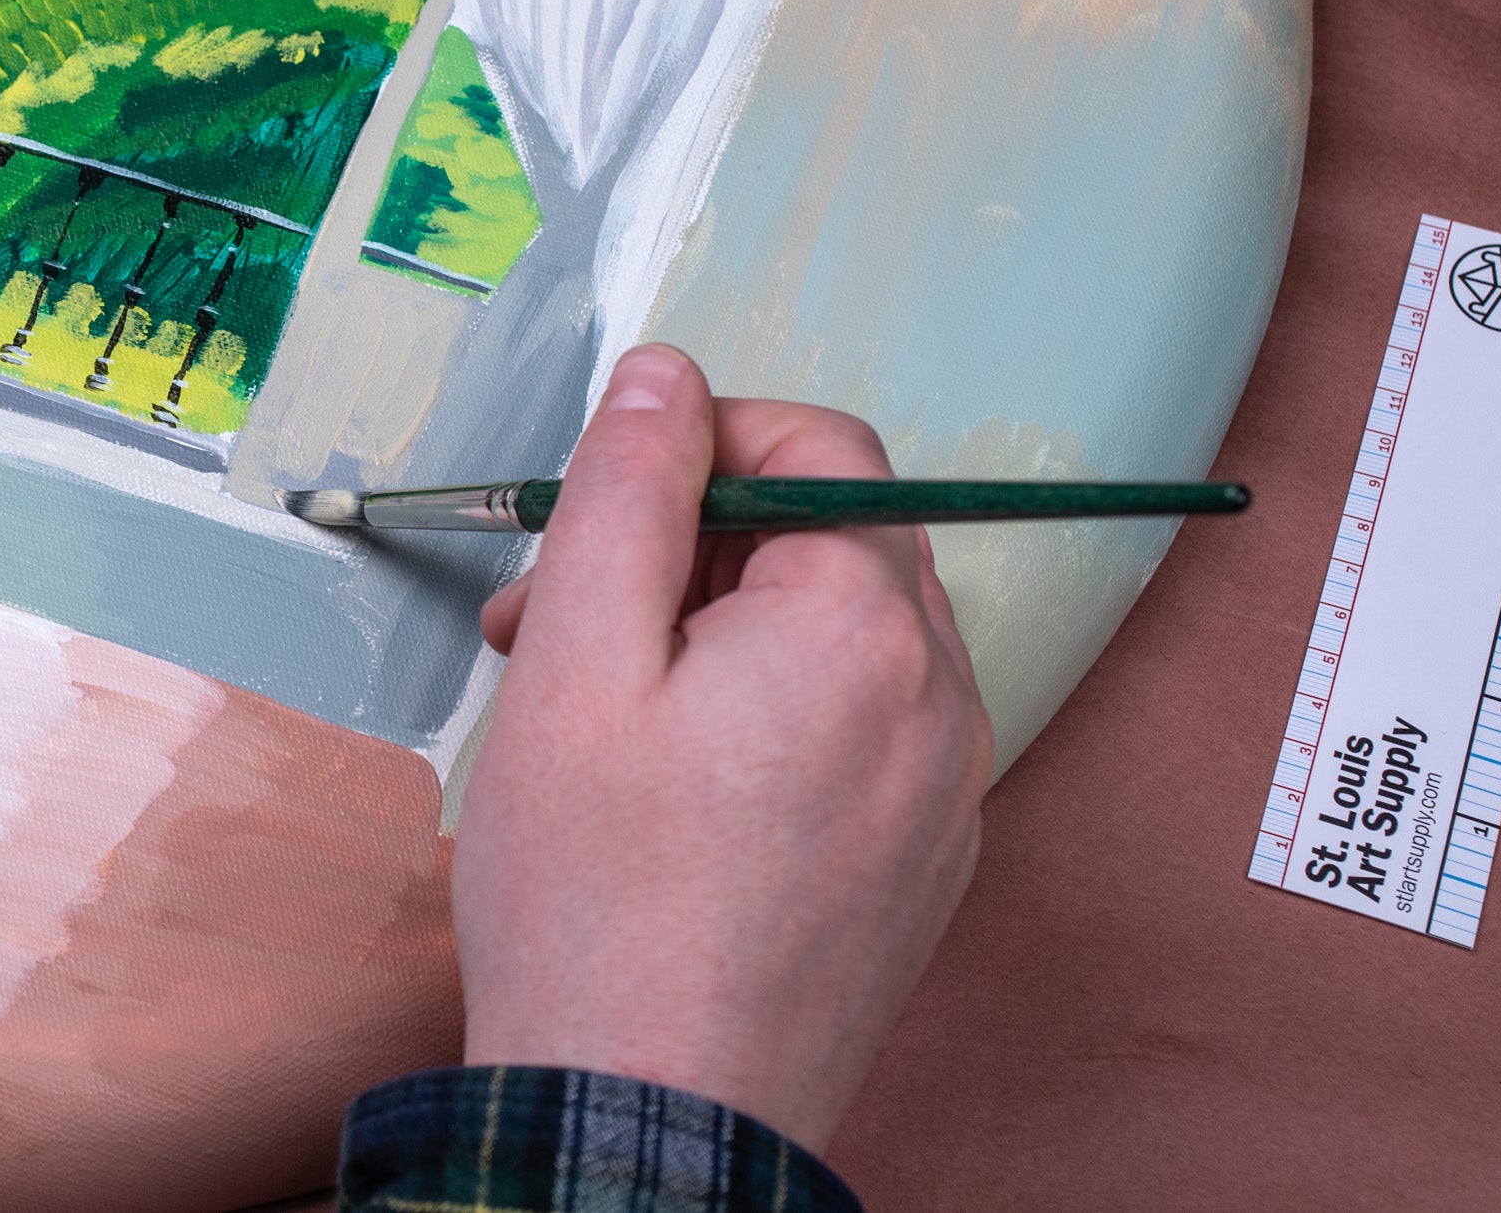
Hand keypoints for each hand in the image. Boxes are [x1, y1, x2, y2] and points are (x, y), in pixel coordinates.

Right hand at [452, 343, 993, 1150]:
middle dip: (686, 550)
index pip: (823, 447)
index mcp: (863, 631)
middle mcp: (940, 703)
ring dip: (715, 636)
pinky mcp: (920, 870)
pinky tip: (661, 790)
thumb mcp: (577, 663)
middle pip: (827, 543)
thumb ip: (629, 497)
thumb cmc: (599, 906)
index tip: (607, 497)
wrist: (647, 1121)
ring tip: (595, 711)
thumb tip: (667, 379)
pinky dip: (760, 722)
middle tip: (558, 615)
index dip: (703, 443)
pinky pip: (853, 735)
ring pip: (835, 642)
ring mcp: (943, 797)